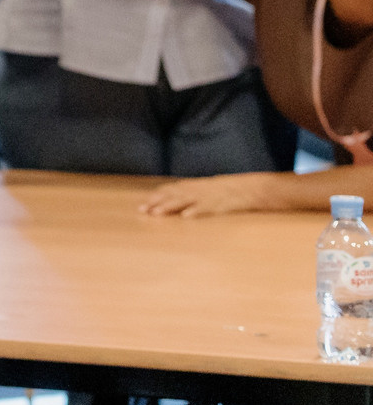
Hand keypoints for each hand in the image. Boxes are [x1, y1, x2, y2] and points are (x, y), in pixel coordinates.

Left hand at [139, 173, 291, 217]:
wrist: (263, 188)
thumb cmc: (240, 191)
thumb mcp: (218, 191)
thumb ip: (202, 195)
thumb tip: (185, 203)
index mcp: (202, 186)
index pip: (175, 189)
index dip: (159, 195)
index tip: (144, 203)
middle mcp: (204, 189)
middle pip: (177, 194)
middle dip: (158, 202)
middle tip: (142, 210)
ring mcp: (214, 196)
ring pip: (188, 200)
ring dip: (170, 207)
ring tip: (156, 213)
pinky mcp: (225, 204)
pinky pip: (210, 208)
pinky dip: (197, 212)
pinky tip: (186, 217)